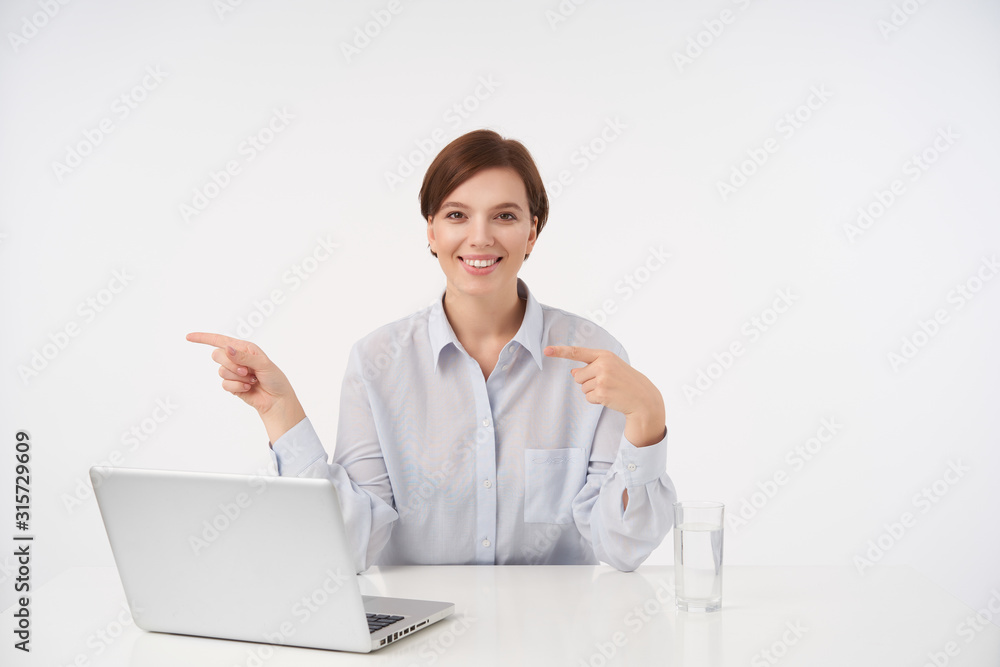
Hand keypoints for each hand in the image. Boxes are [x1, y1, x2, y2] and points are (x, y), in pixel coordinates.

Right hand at [186, 332, 305, 442]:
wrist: (276, 400)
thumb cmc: (274, 379)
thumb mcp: (263, 364)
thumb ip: (244, 356)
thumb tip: (227, 349)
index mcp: (244, 348)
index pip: (220, 340)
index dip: (203, 338)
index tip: (189, 337)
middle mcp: (236, 358)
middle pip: (217, 355)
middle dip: (230, 364)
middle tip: (246, 371)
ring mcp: (233, 372)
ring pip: (221, 371)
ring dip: (237, 377)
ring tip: (251, 380)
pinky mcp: (232, 385)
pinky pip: (225, 384)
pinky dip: (237, 387)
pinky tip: (248, 388)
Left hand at [544, 345, 665, 446]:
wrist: (643, 398)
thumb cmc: (626, 381)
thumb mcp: (611, 368)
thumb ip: (592, 367)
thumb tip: (573, 372)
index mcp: (604, 355)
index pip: (577, 352)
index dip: (560, 351)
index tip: (546, 350)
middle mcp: (602, 364)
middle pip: (578, 376)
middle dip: (587, 381)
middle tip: (606, 383)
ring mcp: (602, 378)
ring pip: (582, 387)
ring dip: (593, 391)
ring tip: (610, 390)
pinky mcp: (602, 392)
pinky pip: (588, 398)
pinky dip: (596, 400)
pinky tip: (610, 397)